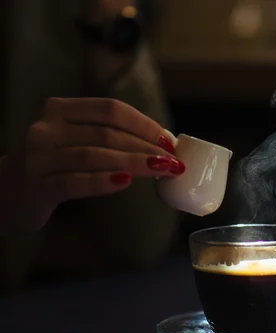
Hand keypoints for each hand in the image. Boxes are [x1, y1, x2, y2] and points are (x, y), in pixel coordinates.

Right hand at [0, 97, 183, 233]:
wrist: (8, 193)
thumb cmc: (56, 166)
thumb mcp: (77, 142)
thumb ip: (110, 137)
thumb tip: (164, 144)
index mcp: (60, 110)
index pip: (110, 109)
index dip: (144, 124)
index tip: (169, 141)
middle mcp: (46, 128)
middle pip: (107, 133)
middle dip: (146, 148)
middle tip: (174, 162)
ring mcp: (38, 156)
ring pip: (95, 156)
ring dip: (135, 163)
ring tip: (162, 171)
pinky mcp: (36, 185)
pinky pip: (75, 181)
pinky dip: (103, 181)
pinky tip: (126, 182)